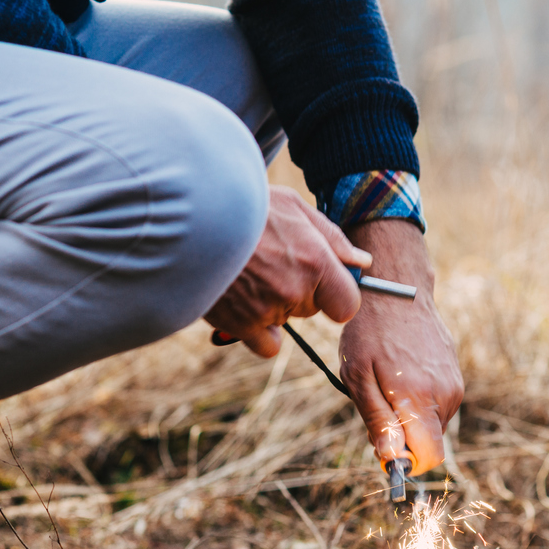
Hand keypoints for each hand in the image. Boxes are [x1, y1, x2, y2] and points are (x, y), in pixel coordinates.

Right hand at [205, 185, 365, 357]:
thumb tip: (361, 262)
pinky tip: (244, 303)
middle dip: (299, 291)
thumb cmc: (241, 204)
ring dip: (273, 305)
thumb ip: (331, 237)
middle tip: (270, 262)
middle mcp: (294, 289)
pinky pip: (268, 344)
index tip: (326, 286)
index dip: (338, 296)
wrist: (186, 216)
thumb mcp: (291, 205)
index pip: (347, 303)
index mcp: (314, 259)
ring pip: (286, 321)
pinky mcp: (242, 326)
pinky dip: (259, 331)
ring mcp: (267, 311)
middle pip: (312, 308)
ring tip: (247, 273)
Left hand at [339, 219, 462, 475]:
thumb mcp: (358, 379)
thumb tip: (392, 461)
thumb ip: (378, 422)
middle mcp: (445, 394)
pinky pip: (438, 402)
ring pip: (433, 422)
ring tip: (388, 380)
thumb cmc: (368, 335)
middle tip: (378, 402)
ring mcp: (454, 382)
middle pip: (430, 441)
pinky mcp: (455, 371)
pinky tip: (402, 370)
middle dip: (405, 436)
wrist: (396, 290)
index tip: (387, 449)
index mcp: (420, 399)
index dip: (408, 462)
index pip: (431, 456)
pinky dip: (419, 397)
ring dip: (410, 414)